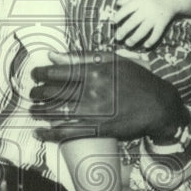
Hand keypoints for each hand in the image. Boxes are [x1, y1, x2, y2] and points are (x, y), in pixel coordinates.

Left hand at [30, 51, 188, 142]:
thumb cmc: (135, 79)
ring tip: (33, 112)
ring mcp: (94, 111)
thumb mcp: (112, 60)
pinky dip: (51, 134)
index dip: (40, 74)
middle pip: (54, 92)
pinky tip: (40, 133)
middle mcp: (92, 90)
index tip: (35, 75)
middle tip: (33, 94)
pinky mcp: (98, 129)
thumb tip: (53, 56)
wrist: (157, 104)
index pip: (57, 72)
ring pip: (57, 113)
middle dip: (38, 94)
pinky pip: (68, 133)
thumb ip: (81, 57)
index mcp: (94, 71)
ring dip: (40, 113)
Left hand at [114, 0, 177, 48]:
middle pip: (132, 23)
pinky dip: (151, 41)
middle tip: (117, 37)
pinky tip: (145, 45)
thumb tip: (117, 4)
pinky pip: (156, 34)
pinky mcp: (163, 23)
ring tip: (128, 43)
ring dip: (134, 39)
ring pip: (142, 31)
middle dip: (123, 31)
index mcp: (140, 0)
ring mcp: (155, 17)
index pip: (125, 9)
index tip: (114, 22)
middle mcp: (147, 9)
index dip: (118, 16)